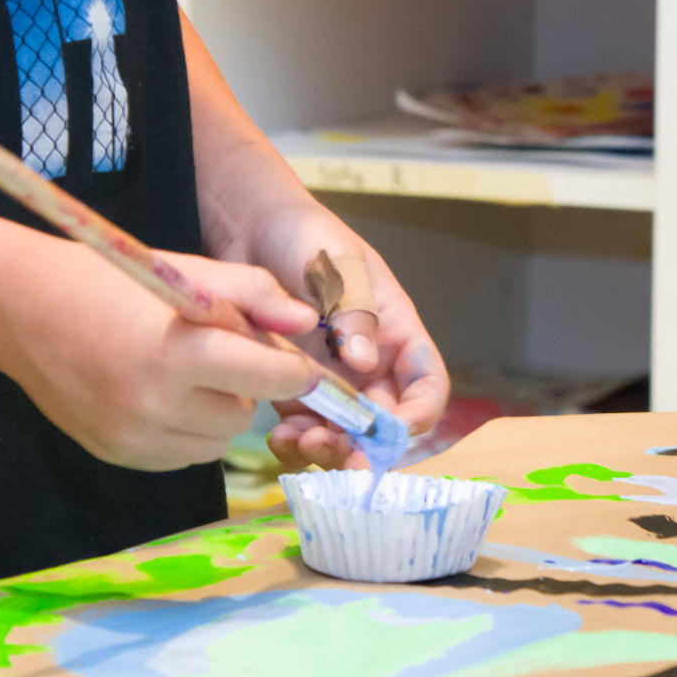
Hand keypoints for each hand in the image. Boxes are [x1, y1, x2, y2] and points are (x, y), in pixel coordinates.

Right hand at [0, 238, 322, 469]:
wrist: (20, 307)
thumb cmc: (110, 279)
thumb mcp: (187, 271)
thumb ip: (254, 295)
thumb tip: (306, 325)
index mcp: (179, 351)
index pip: (272, 379)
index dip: (290, 369)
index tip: (290, 358)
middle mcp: (156, 404)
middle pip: (245, 415)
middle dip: (247, 386)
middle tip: (221, 352)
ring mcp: (133, 436)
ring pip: (217, 442)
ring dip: (218, 411)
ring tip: (188, 372)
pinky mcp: (117, 454)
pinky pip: (181, 455)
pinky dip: (187, 430)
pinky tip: (162, 393)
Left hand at [266, 234, 449, 472]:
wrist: (250, 228)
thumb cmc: (306, 235)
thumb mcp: (337, 265)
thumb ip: (353, 313)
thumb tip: (364, 363)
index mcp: (395, 332)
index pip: (425, 384)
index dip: (419, 413)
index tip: (393, 430)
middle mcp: (370, 363)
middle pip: (383, 422)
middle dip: (363, 444)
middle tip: (331, 448)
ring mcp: (331, 379)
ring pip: (343, 433)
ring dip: (327, 448)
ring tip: (298, 441)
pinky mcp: (293, 387)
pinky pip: (304, 427)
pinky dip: (295, 441)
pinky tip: (279, 437)